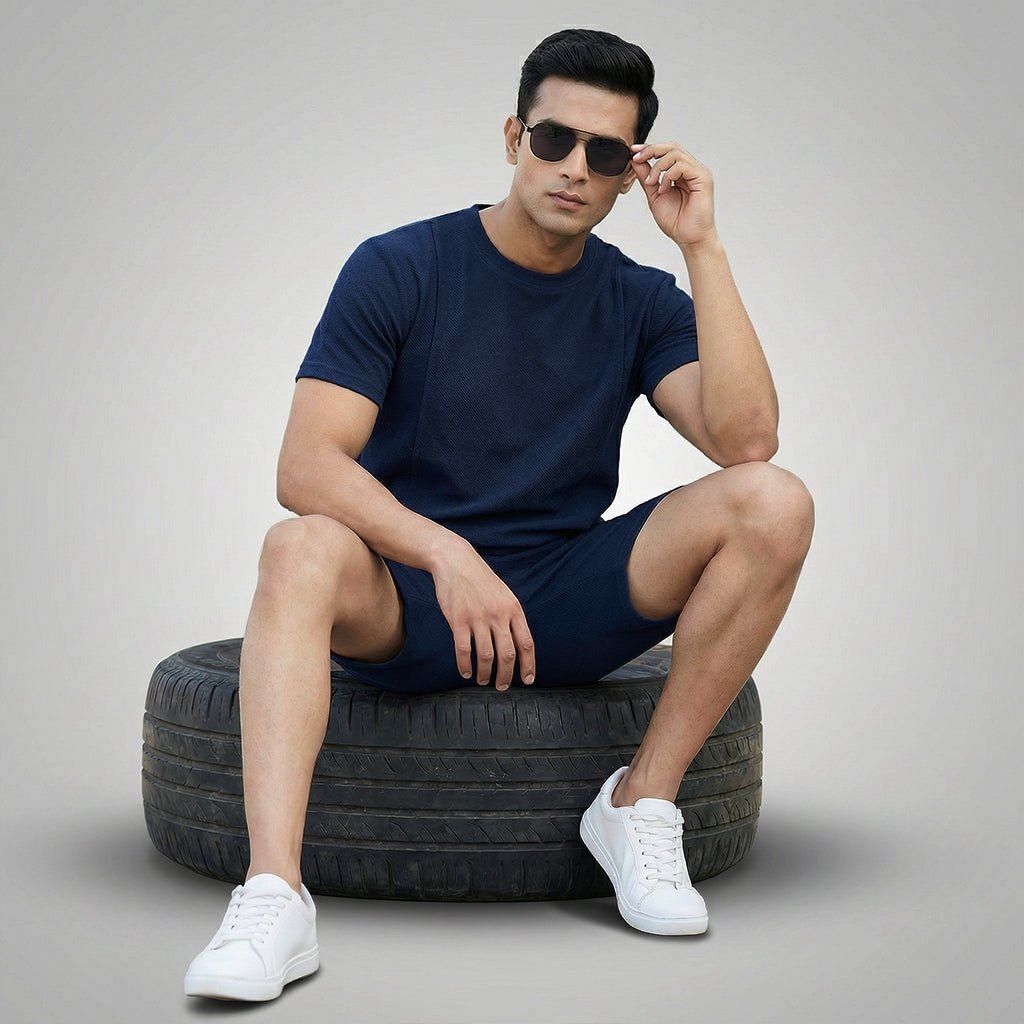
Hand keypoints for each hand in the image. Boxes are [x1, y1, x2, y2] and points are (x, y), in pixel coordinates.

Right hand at [431, 541, 535, 690]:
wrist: (456, 561)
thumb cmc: (480, 580)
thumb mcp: (503, 595)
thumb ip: (511, 617)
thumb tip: (517, 644)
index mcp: (513, 609)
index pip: (526, 643)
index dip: (529, 665)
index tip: (528, 680)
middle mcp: (498, 614)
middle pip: (508, 654)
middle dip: (507, 675)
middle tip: (502, 686)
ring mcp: (478, 617)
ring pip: (487, 656)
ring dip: (486, 673)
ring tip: (483, 680)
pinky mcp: (458, 620)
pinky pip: (464, 650)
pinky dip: (465, 665)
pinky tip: (466, 671)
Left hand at [631, 142, 717, 248]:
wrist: (689, 239)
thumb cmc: (675, 222)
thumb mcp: (654, 196)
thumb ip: (647, 178)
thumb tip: (636, 160)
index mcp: (681, 173)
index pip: (666, 152)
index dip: (649, 149)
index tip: (632, 152)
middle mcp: (691, 169)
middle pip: (672, 146)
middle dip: (651, 150)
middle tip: (636, 158)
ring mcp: (698, 172)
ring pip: (676, 153)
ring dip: (658, 167)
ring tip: (651, 184)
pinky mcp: (703, 178)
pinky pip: (682, 166)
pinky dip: (668, 176)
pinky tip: (663, 190)